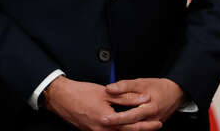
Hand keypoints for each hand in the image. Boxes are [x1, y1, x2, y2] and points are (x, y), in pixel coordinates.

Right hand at [43, 75, 161, 130]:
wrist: (62, 98)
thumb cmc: (82, 93)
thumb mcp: (107, 93)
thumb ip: (127, 97)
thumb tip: (144, 99)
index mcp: (106, 120)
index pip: (131, 125)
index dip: (146, 125)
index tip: (157, 123)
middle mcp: (100, 130)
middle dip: (141, 130)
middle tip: (156, 126)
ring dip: (130, 130)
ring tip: (144, 126)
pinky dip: (119, 130)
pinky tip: (126, 126)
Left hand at [104, 78, 184, 126]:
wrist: (175, 93)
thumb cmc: (158, 87)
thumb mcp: (142, 83)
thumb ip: (125, 86)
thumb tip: (110, 88)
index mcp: (150, 107)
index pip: (131, 116)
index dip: (117, 118)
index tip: (105, 118)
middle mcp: (152, 118)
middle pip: (132, 126)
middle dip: (117, 125)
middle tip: (103, 122)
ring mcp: (152, 124)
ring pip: (135, 130)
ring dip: (122, 129)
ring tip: (109, 125)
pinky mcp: (152, 126)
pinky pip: (139, 130)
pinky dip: (129, 128)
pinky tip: (120, 127)